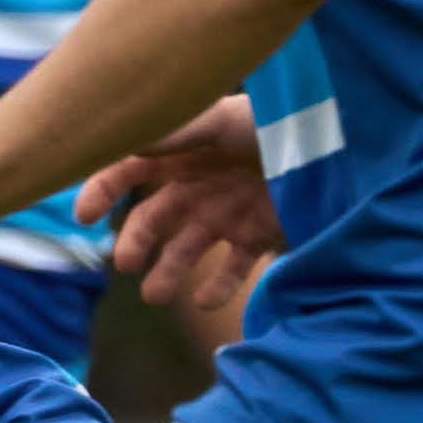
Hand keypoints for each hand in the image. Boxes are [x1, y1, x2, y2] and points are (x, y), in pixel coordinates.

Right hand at [78, 95, 282, 315]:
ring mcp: (226, 215)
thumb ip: (176, 133)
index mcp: (183, 155)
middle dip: (135, 243)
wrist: (338, 147)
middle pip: (153, 221)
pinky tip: (209, 302)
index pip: (129, 173)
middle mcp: (198, 188)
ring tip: (156, 296)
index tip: (83, 217)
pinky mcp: (258, 237)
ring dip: (167, 274)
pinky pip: (232, 269)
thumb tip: (122, 142)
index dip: (101, 192)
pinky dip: (219, 289)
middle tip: (126, 265)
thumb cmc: (276, 123)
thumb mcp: (224, 120)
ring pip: (185, 250)